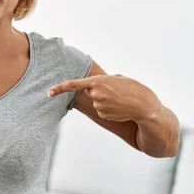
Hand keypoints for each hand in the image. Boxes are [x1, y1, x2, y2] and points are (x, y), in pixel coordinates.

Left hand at [47, 74, 161, 122]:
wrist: (145, 107)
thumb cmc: (135, 89)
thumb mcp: (120, 79)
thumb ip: (106, 80)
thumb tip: (97, 86)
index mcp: (98, 81)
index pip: (73, 84)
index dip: (60, 88)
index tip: (49, 92)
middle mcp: (95, 93)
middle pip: (89, 92)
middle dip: (98, 92)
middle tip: (114, 92)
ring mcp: (98, 105)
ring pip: (96, 102)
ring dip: (105, 101)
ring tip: (120, 100)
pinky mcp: (102, 115)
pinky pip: (102, 111)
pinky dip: (109, 110)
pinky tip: (120, 108)